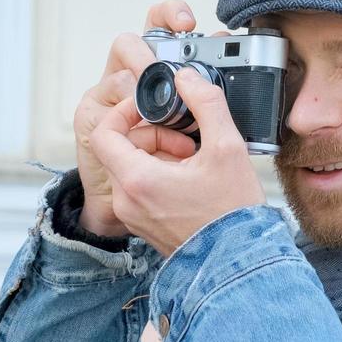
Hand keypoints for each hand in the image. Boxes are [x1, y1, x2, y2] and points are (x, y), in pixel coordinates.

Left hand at [87, 67, 266, 254]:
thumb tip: (187, 78)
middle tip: (185, 140)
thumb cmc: (233, 213)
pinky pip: (138, 189)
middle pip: (119, 149)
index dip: (123, 112)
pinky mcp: (143, 225)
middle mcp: (126, 201)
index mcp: (137, 180)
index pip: (103, 133)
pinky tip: (190, 180)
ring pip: (129, 168)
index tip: (149, 108)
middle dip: (151, 134)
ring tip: (192, 161)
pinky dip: (158, 175)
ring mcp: (132, 216)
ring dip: (157, 154)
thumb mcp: (227, 147)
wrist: (238, 263)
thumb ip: (205, 103)